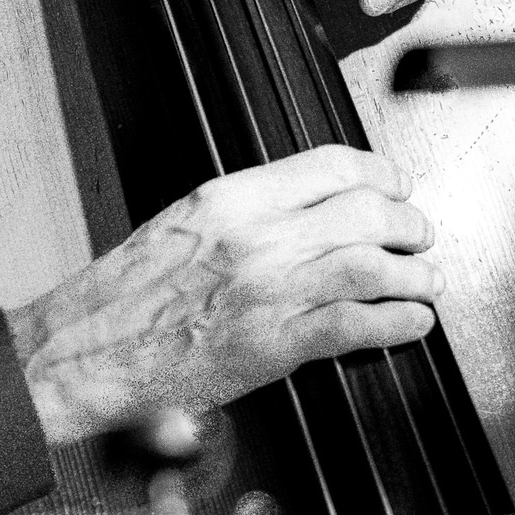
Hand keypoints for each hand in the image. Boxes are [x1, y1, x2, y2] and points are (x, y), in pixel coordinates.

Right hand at [8, 146, 440, 450]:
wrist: (89, 348)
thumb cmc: (127, 295)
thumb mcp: (185, 224)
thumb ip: (247, 214)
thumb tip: (304, 210)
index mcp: (231, 199)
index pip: (330, 165)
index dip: (379, 174)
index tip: (395, 185)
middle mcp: (256, 237)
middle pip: (365, 211)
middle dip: (407, 223)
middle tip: (419, 235)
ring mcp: (269, 290)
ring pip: (373, 265)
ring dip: (414, 274)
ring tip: (425, 282)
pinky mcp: (276, 346)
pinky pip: (359, 326)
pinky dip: (398, 324)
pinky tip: (410, 324)